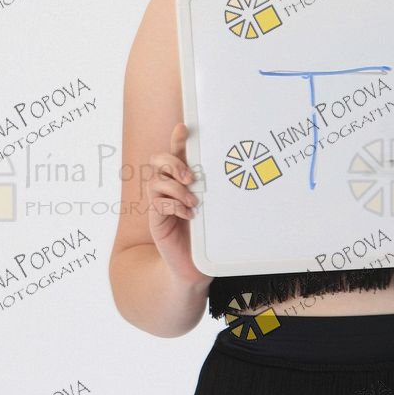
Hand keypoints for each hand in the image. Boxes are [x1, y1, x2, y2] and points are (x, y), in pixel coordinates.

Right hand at [146, 121, 211, 287]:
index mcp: (182, 181)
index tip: (183, 128)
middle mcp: (168, 188)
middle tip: (190, 177)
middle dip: (173, 163)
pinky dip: (173, 205)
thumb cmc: (205, 236)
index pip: (177, 153)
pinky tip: (188, 214)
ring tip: (193, 200)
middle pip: (158, 161)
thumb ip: (216, 192)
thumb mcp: (214, 210)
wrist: (193, 266)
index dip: (178, 139)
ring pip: (156, 180)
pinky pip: (158, 203)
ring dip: (176, 187)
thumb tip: (238, 173)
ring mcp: (159, 203)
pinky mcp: (156, 220)